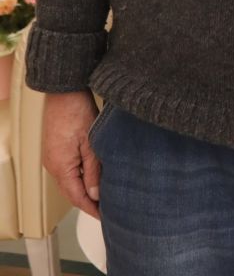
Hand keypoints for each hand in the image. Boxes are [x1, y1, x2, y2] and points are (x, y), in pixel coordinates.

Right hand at [42, 91, 101, 218]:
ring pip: (70, 181)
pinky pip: (68, 170)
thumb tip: (95, 194)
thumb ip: (93, 169)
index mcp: (61, 167)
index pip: (76, 196)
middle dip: (88, 202)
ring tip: (103, 196)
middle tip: (106, 209)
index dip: (91, 208)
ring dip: (84, 189)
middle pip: (71, 191)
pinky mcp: (56, 149)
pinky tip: (92, 176)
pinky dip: (80, 177)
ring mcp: (53, 157)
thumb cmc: (77, 112)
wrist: (65, 91)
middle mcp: (54, 165)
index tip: (104, 216)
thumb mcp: (91, 142)